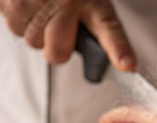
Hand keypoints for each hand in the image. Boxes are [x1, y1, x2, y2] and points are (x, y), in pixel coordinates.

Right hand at [0, 0, 135, 70]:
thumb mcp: (94, 5)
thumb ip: (104, 34)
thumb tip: (121, 63)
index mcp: (95, 5)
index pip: (110, 31)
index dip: (118, 49)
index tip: (126, 63)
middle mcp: (68, 1)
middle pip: (57, 53)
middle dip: (56, 47)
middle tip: (60, 28)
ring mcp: (38, 0)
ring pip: (32, 42)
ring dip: (36, 32)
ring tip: (44, 12)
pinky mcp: (13, 0)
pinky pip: (13, 27)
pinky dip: (20, 20)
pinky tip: (30, 5)